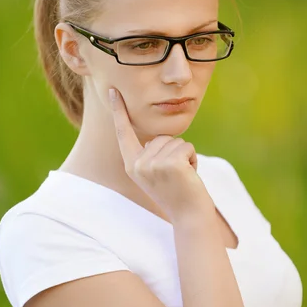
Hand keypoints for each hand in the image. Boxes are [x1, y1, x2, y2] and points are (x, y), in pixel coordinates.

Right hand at [109, 87, 211, 222]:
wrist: (188, 215)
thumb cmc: (176, 193)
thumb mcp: (156, 173)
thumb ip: (151, 155)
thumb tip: (158, 138)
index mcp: (131, 165)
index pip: (123, 133)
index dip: (118, 110)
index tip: (112, 90)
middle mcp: (138, 164)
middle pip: (161, 136)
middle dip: (175, 152)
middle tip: (175, 176)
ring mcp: (153, 164)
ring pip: (176, 141)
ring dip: (185, 156)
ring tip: (182, 177)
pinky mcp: (171, 164)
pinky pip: (187, 146)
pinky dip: (193, 159)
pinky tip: (190, 176)